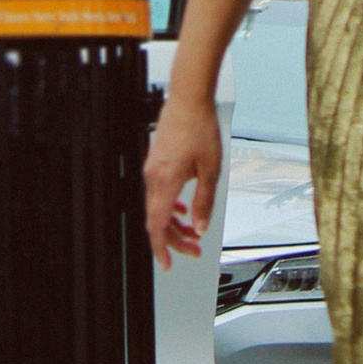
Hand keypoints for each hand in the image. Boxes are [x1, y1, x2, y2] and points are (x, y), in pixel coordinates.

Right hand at [144, 86, 222, 266]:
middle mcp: (153, 178)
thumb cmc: (199, 128)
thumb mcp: (210, 170)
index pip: (157, 226)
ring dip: (174, 223)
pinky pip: (159, 193)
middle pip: (158, 220)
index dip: (161, 248)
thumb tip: (200, 226)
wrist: (188, 100)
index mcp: (165, 182)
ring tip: (193, 231)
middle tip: (194, 249)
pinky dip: (170, 206)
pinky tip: (183, 208)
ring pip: (158, 207)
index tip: (168, 263)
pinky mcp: (156, 162)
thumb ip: (204, 202)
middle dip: (175, 239)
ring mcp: (152, 169)